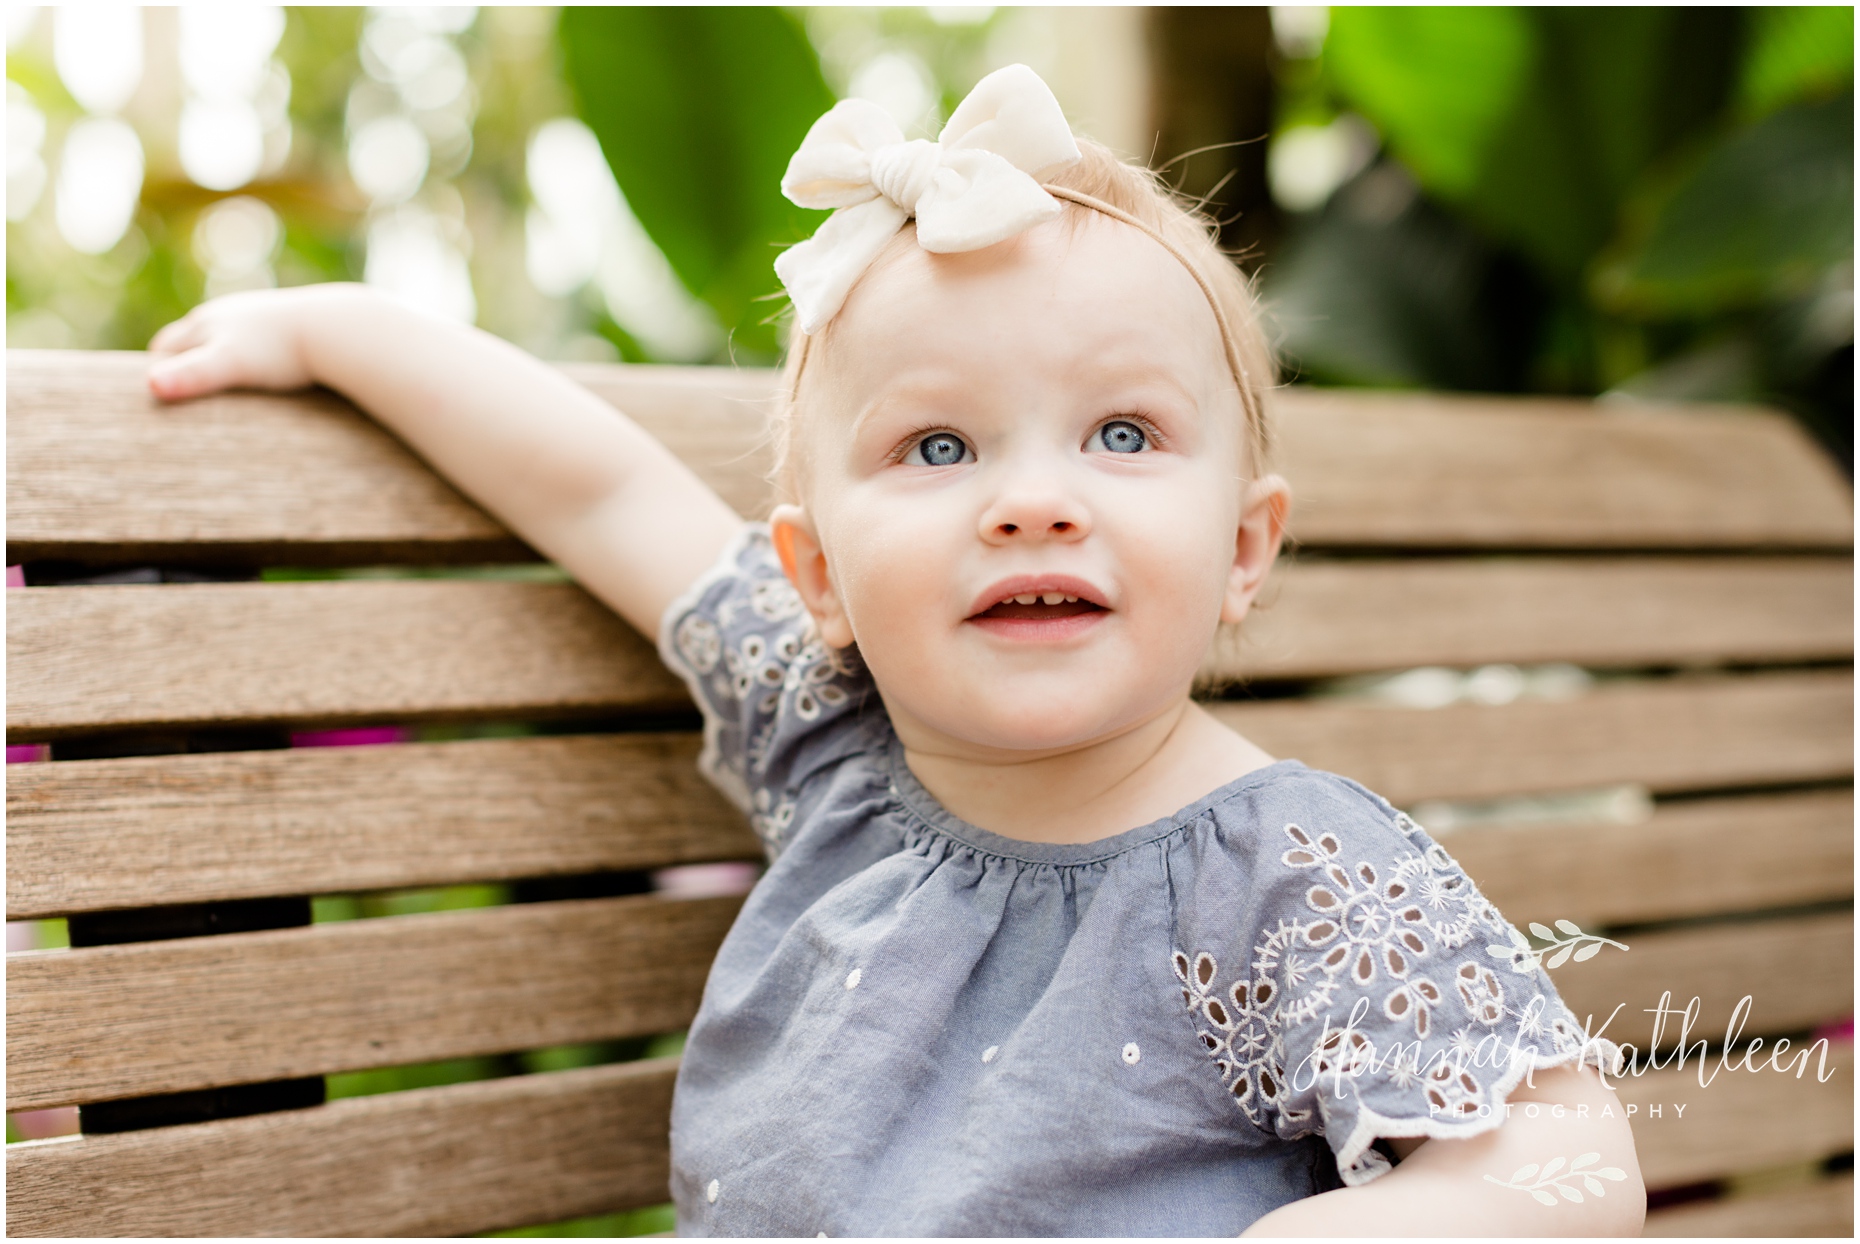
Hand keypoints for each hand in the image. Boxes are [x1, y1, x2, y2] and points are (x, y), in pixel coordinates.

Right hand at [146, 284, 362, 401]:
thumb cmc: (282, 349)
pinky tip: (263, 373)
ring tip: (218, 388)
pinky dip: (251, 358)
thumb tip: (150, 387)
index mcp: (207, 322)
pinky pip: (259, 344)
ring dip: (217, 359)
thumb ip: (193, 375)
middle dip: (182, 364)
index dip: (157, 371)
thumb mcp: (231, 363)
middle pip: (191, 341)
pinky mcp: (285, 325)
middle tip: (177, 395)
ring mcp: (256, 316)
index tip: (151, 398)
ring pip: (224, 340)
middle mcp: (227, 313)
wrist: (335, 327)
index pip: (165, 348)